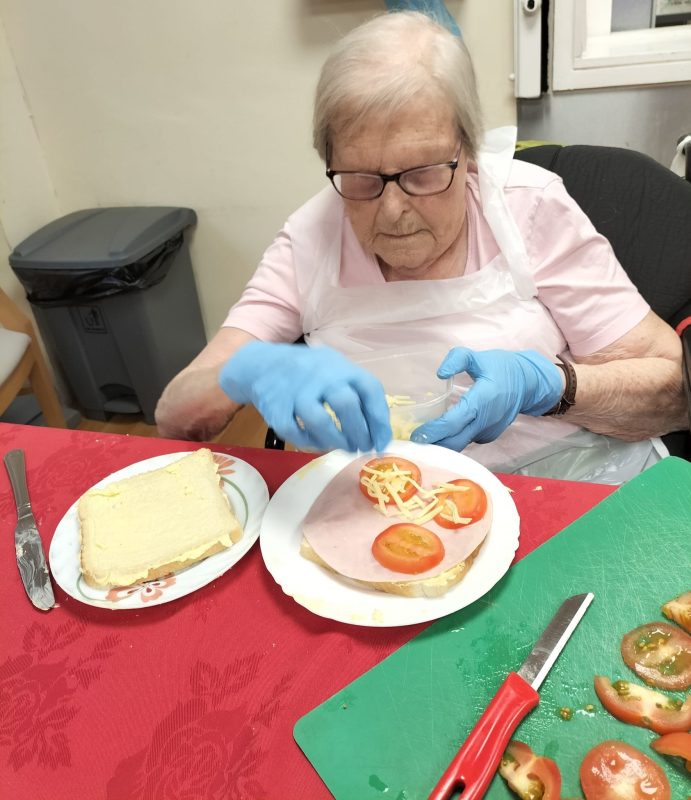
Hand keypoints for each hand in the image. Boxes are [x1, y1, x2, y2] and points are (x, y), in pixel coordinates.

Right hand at [218, 342, 391, 451]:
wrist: (262, 364)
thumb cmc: (309, 372)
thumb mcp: (335, 369)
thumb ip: (355, 393)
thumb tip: (378, 432)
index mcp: (341, 367)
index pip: (369, 390)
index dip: (380, 420)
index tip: (382, 442)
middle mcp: (321, 376)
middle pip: (346, 405)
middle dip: (359, 433)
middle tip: (362, 447)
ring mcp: (297, 391)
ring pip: (319, 420)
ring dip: (336, 440)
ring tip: (344, 448)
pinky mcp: (276, 407)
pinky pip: (294, 431)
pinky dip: (308, 442)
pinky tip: (317, 443)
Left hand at [410, 348, 562, 451]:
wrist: (527, 383)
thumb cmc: (501, 368)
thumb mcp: (479, 357)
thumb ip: (458, 359)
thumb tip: (440, 373)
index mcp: (482, 400)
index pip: (455, 422)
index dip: (435, 430)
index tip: (417, 435)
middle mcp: (486, 420)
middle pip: (455, 441)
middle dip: (434, 443)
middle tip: (414, 440)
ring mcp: (489, 431)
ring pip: (461, 443)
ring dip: (443, 443)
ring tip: (424, 437)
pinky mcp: (489, 436)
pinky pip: (468, 441)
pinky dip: (455, 439)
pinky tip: (442, 433)